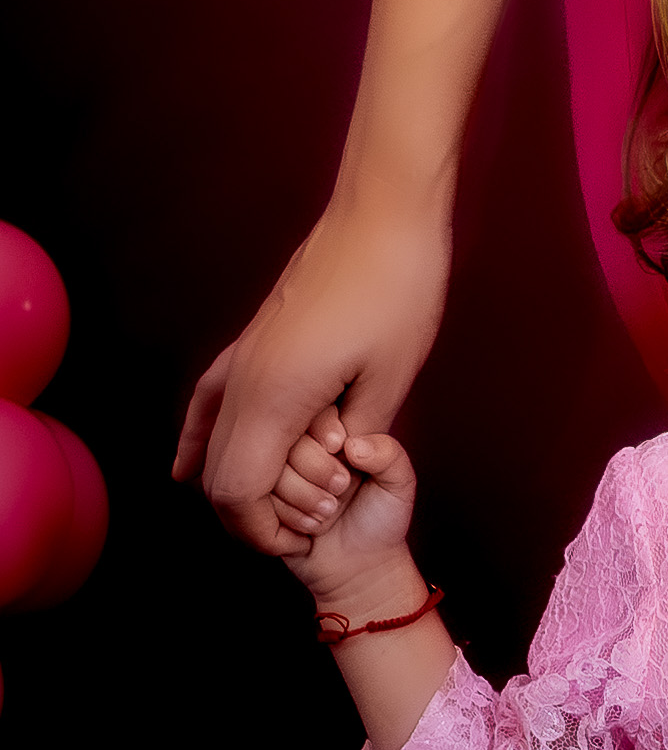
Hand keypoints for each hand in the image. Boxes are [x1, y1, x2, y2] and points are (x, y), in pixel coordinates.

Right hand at [173, 203, 449, 555]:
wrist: (383, 209)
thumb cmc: (399, 286)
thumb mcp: (392, 375)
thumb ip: (358, 434)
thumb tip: (337, 466)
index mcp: (277, 395)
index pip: (237, 492)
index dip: (262, 530)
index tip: (304, 539)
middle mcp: (245, 379)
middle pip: (215, 476)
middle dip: (251, 516)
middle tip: (304, 525)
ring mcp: (244, 355)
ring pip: (209, 442)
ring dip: (235, 480)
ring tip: (281, 501)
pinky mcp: (252, 338)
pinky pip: (208, 401)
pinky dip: (197, 437)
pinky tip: (185, 465)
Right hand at [270, 410, 419, 606]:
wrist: (358, 565)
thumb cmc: (382, 518)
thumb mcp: (399, 482)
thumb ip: (388, 455)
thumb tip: (352, 445)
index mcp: (336, 430)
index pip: (315, 410)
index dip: (327, 434)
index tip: (343, 451)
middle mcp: (301, 448)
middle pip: (284, 438)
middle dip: (315, 470)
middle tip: (341, 489)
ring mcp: (276, 475)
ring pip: (265, 470)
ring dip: (299, 498)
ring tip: (327, 512)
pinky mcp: (258, 502)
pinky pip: (252, 500)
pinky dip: (282, 517)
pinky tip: (306, 530)